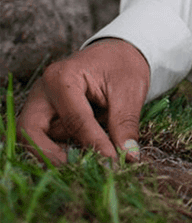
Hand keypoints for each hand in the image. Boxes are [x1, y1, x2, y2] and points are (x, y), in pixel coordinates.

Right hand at [16, 39, 149, 165]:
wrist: (117, 53)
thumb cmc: (123, 66)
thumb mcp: (130, 92)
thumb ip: (125, 125)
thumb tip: (128, 156)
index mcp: (63, 77)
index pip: (75, 120)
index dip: (93, 144)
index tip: (111, 163)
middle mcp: (43, 90)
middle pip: (31, 132)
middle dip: (51, 155)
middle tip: (79, 169)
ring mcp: (39, 102)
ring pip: (40, 137)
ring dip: (65, 147)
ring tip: (97, 144)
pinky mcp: (42, 113)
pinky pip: (44, 137)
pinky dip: (61, 147)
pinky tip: (84, 147)